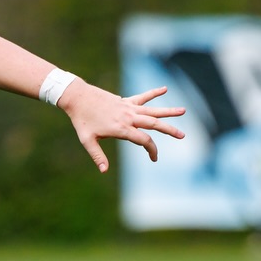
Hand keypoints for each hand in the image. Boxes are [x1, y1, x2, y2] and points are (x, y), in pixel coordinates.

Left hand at [57, 83, 185, 172]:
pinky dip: (154, 93)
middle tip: (182, 135)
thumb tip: (104, 171)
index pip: (144, 140)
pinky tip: (165, 89)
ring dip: (168, 111)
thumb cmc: (81, 120)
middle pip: (154, 124)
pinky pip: (143, 97)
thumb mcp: (87, 140)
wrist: (77, 97)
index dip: (152, 150)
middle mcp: (128, 117)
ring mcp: (128, 107)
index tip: (154, 158)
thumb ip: (97, 156)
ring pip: (152, 110)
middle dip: (169, 130)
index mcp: (121, 128)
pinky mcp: (125, 101)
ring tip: (184, 111)